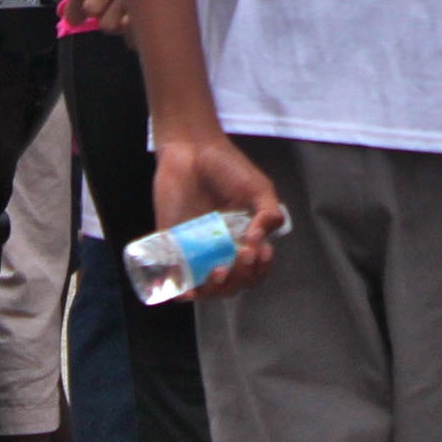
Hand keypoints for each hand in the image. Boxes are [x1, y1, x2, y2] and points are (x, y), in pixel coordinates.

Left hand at [149, 133, 285, 299]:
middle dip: (242, 277)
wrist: (191, 149)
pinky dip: (181, 291)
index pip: (254, 268)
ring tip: (220, 271)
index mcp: (243, 239)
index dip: (260, 268)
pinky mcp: (171, 247)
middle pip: (234, 283)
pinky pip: (174, 280)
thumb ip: (269, 213)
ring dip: (216, 289)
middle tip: (243, 255)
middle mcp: (220, 250)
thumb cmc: (226, 166)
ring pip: (206, 288)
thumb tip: (260, 241)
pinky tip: (190, 288)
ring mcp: (196, 251)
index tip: (261, 252)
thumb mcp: (258, 188)